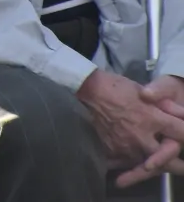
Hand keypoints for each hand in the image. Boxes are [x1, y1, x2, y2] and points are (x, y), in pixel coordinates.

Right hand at [79, 70, 183, 186]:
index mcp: (151, 118)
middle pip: (168, 159)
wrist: (83, 90)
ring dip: (154, 165)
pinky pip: (126, 165)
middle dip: (179, 165)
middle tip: (182, 168)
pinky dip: (130, 167)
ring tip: (156, 166)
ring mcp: (125, 146)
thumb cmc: (113, 86)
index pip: (181, 133)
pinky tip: (131, 170)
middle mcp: (141, 136)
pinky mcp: (110, 152)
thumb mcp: (141, 89)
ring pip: (148, 165)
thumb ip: (162, 104)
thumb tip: (180, 116)